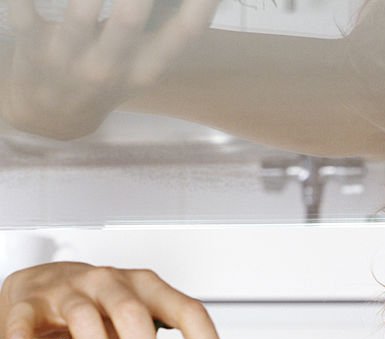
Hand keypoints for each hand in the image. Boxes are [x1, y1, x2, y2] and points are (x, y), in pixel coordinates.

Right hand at [0, 261, 226, 338]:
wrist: (40, 291)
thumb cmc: (98, 317)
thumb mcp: (135, 333)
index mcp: (148, 290)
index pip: (188, 312)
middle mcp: (112, 283)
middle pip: (136, 315)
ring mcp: (71, 287)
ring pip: (87, 319)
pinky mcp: (32, 298)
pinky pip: (28, 314)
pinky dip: (26, 332)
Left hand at [1, 0, 218, 138]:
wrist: (48, 120)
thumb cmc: (101, 78)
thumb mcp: (139, 67)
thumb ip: (164, 30)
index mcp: (143, 70)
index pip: (182, 36)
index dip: (201, 3)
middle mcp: (109, 68)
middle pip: (131, 22)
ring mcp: (68, 59)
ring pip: (80, 14)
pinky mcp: (29, 47)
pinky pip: (21, 11)